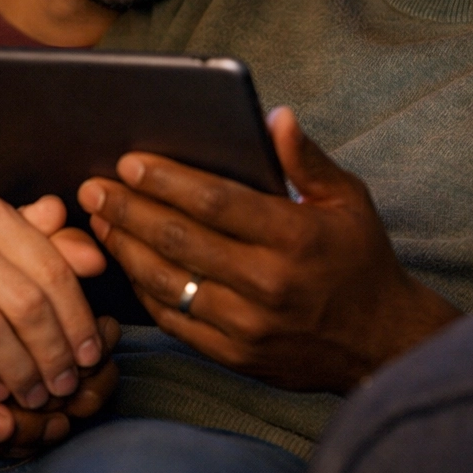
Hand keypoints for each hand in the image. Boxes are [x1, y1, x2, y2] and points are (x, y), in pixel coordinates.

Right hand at [0, 195, 106, 409]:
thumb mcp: (6, 244)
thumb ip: (54, 245)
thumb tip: (97, 259)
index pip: (52, 268)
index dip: (78, 316)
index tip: (92, 353)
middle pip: (27, 304)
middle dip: (55, 351)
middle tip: (67, 383)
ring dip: (23, 372)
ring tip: (38, 395)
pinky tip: (0, 393)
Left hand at [78, 107, 460, 393]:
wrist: (381, 344)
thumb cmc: (361, 259)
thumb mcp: (348, 198)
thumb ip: (306, 158)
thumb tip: (274, 116)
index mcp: (295, 237)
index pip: (216, 202)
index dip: (167, 181)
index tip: (129, 162)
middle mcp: (268, 283)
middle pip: (181, 241)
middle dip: (129, 210)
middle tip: (92, 188)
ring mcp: (249, 326)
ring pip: (169, 283)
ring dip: (127, 249)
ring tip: (99, 221)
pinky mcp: (237, 357)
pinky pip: (176, 321)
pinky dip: (145, 292)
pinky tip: (127, 265)